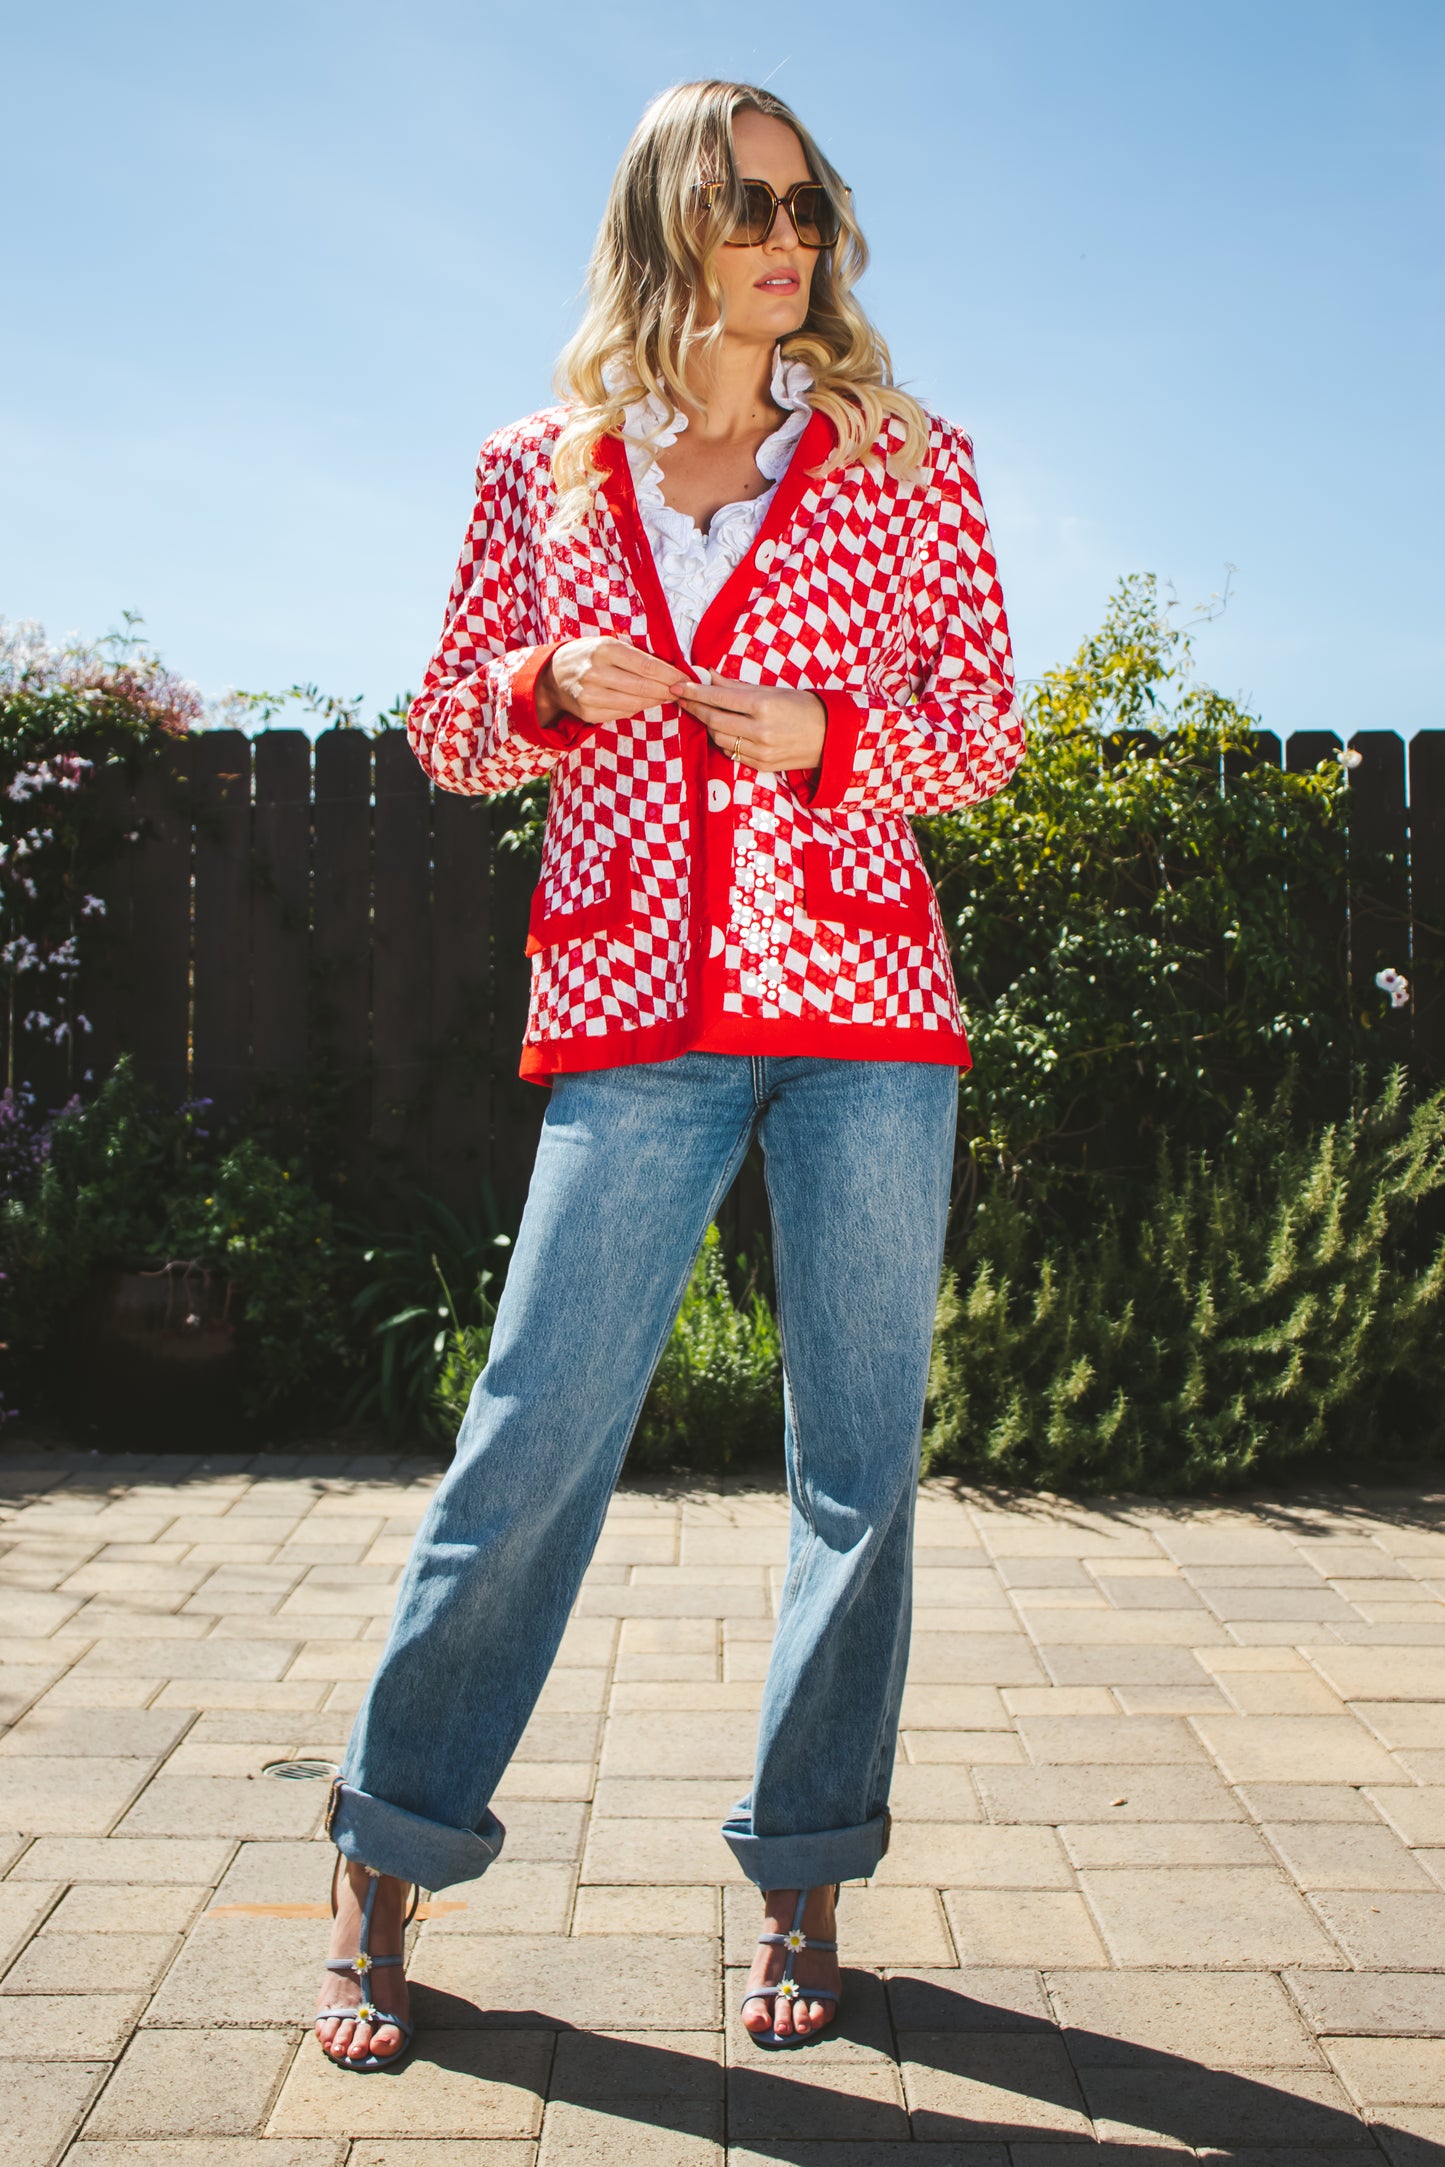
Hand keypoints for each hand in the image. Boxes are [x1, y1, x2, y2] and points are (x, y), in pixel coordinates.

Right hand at [538, 639, 678, 726]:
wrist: (553, 674)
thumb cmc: (588, 655)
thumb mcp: (608, 643)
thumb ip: (636, 655)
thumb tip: (672, 671)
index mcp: (604, 649)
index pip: (647, 666)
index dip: (671, 674)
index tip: (686, 678)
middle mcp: (596, 672)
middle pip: (644, 687)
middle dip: (668, 690)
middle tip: (683, 691)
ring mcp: (590, 695)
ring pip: (636, 703)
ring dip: (656, 701)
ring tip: (668, 696)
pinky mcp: (589, 713)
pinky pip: (623, 713)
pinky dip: (638, 708)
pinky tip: (646, 702)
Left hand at [672, 675, 826, 773]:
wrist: (830, 737)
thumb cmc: (803, 707)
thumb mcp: (772, 690)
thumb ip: (736, 686)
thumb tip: (708, 676)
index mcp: (763, 706)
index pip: (718, 698)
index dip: (694, 692)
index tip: (677, 685)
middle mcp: (760, 731)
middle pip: (713, 720)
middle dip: (695, 708)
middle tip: (683, 698)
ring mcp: (760, 751)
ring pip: (718, 738)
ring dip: (709, 725)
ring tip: (709, 713)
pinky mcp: (761, 765)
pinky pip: (731, 752)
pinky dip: (724, 740)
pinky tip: (727, 730)